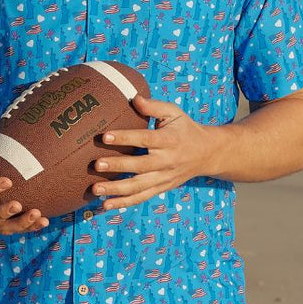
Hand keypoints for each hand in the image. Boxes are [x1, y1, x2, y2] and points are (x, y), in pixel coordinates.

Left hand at [93, 96, 222, 209]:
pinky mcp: (162, 188)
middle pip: (140, 166)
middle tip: (96, 164)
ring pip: (139, 186)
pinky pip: (142, 197)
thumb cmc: (184, 129)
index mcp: (169, 140)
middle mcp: (167, 161)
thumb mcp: (174, 113)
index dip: (125, 137)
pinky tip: (106, 205)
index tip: (104, 136)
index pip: (145, 139)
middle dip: (117, 166)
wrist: (208, 153)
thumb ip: (154, 106)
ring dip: (116, 190)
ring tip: (95, 189)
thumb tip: (133, 98)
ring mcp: (164, 177)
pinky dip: (124, 203)